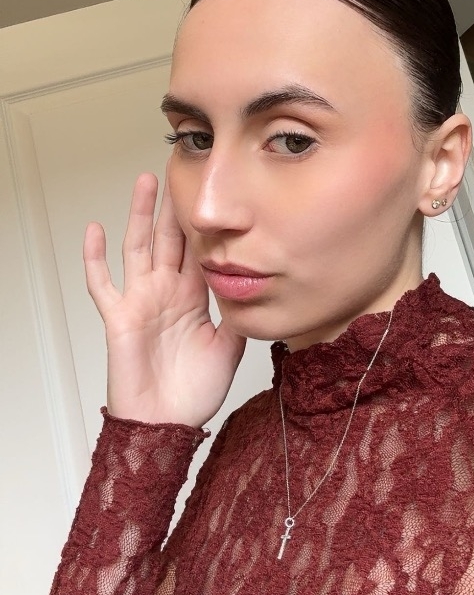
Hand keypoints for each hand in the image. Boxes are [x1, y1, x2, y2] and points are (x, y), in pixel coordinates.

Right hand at [84, 171, 245, 427]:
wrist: (167, 424)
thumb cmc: (194, 392)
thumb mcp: (230, 347)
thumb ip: (239, 315)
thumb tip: (259, 288)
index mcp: (193, 297)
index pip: (198, 250)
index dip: (204, 223)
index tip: (214, 192)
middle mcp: (166, 292)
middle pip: (169, 239)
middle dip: (173, 206)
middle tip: (179, 170)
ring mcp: (141, 301)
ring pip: (138, 247)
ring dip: (140, 215)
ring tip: (145, 183)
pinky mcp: (119, 317)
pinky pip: (102, 283)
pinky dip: (95, 257)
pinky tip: (94, 230)